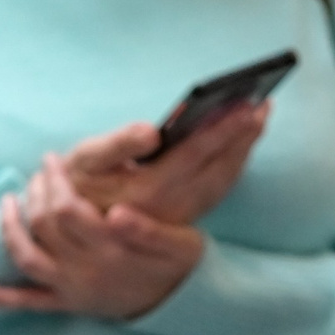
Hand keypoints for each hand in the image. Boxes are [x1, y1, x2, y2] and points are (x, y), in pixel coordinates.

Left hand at [0, 159, 204, 320]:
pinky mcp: (68, 305)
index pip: (68, 209)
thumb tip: (119, 213)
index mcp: (112, 250)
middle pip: (43, 226)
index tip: (53, 160)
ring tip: (6, 204)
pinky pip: (27, 303)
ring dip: (10, 230)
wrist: (180, 305)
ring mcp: (73, 290)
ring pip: (27, 259)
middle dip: (36, 193)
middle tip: (38, 173)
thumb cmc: (180, 264)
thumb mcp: (181, 243)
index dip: (55, 181)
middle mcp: (86, 271)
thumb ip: (149, 229)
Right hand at [58, 103, 267, 226]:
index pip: (194, 153)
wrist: (70, 231)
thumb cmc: (76, 185)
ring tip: (259, 115)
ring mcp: (179, 216)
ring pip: (223, 182)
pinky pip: (217, 190)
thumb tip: (151, 133)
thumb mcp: (84, 161)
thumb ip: (117, 145)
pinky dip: (234, 165)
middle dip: (244, 137)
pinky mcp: (182, 217)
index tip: (248, 106)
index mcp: (147, 191)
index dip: (223, 129)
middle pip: (219, 169)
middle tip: (264, 102)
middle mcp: (169, 209)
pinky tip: (242, 142)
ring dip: (244, 150)